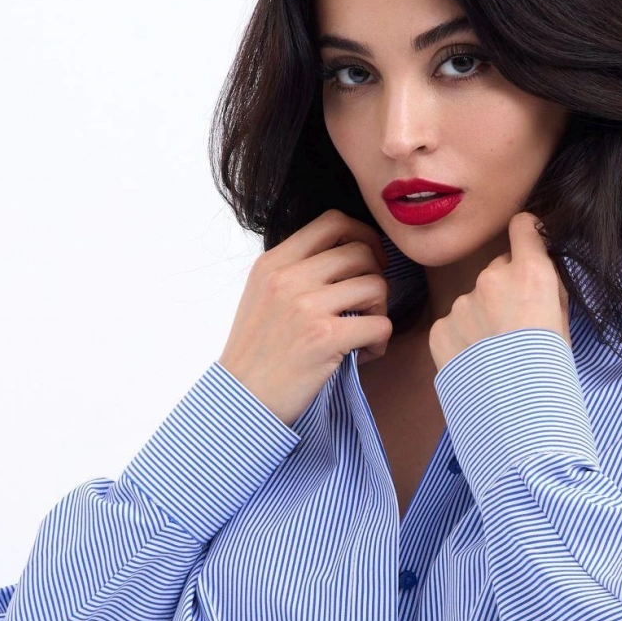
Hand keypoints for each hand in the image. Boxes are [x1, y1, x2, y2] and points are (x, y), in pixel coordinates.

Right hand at [217, 209, 391, 427]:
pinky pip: (380, 325)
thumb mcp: (263, 295)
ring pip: (377, 286)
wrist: (242, 399)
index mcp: (274, 263)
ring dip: (380, 310)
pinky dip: (379, 342)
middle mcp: (288, 278)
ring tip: (363, 332)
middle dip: (376, 277)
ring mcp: (306, 307)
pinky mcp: (325, 338)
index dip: (363, 234)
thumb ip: (296, 270)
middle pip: (361, 253)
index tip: (370, 259)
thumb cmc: (257, 352)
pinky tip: (364, 354)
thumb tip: (347, 252)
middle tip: (367, 305)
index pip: (333, 221)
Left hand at [428, 212, 570, 374]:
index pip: (523, 227)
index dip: (526, 233)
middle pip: (498, 269)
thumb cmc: (551, 370)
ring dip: (482, 317)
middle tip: (514, 325)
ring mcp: (462, 304)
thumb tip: (539, 270)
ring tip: (495, 353)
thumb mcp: (563, 322)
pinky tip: (476, 363)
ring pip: (473, 300)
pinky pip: (453, 324)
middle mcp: (493, 279)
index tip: (526, 240)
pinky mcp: (440, 328)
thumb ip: (547, 289)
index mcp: (531, 273)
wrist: (519, 417)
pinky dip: (462, 339)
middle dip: (505, 288)